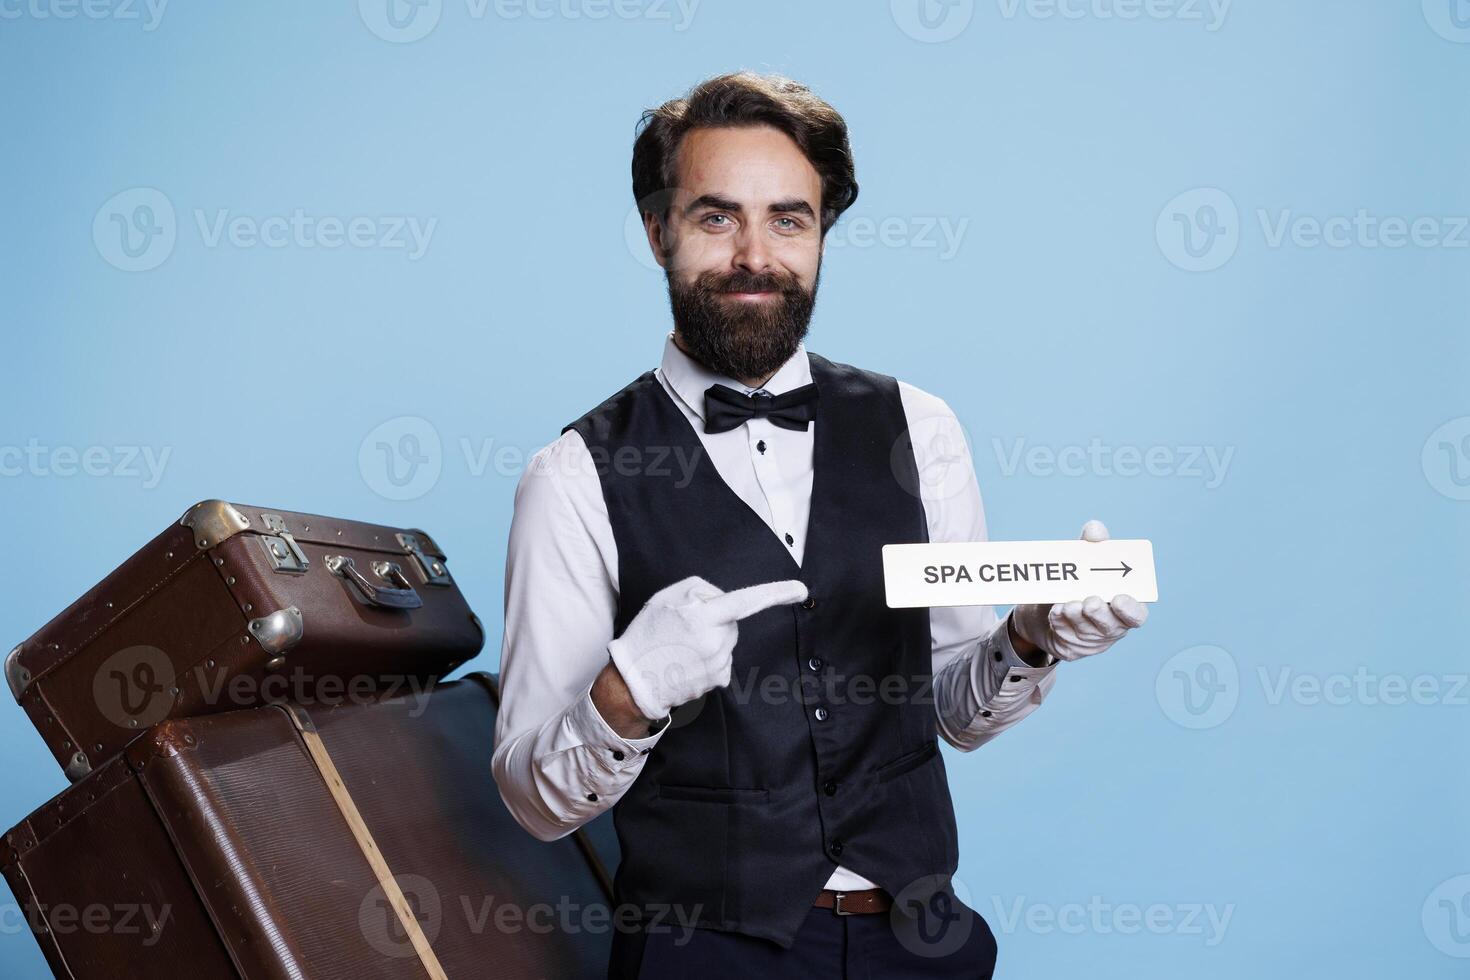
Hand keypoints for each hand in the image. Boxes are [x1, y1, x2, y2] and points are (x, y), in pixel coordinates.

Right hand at [607, 575, 808, 721]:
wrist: (633, 681)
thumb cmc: (647, 634)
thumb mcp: (666, 598)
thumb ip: (700, 591)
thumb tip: (723, 599)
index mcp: (703, 618)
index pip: (746, 602)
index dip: (775, 593)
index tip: (800, 590)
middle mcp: (716, 642)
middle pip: (732, 621)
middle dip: (717, 619)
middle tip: (685, 626)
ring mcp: (719, 664)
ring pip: (727, 641)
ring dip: (712, 639)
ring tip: (681, 645)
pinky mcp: (718, 680)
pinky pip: (723, 659)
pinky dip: (710, 657)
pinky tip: (688, 660)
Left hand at [1009, 520, 1148, 662]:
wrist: (1045, 609)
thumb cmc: (1075, 585)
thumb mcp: (1083, 565)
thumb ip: (1092, 547)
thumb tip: (1095, 528)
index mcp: (1123, 608)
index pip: (1136, 616)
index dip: (1131, 610)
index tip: (1119, 599)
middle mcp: (1110, 627)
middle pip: (1110, 626)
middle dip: (1099, 614)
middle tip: (1089, 602)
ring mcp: (1090, 641)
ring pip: (1085, 631)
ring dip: (1075, 616)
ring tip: (1065, 604)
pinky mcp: (1069, 647)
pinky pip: (1064, 636)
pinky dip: (1058, 622)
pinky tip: (1054, 612)